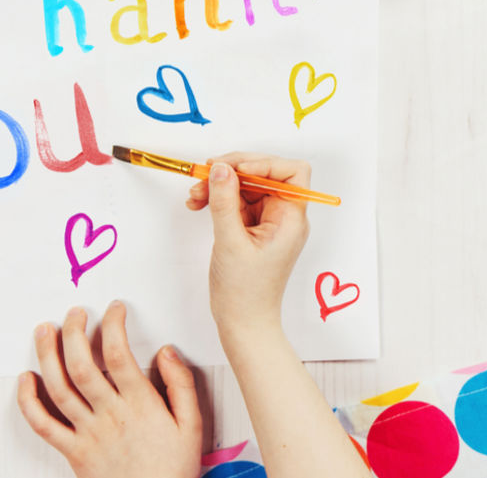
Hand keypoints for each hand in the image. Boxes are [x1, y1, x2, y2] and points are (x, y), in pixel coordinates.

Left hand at [17, 301, 201, 477]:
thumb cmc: (172, 470)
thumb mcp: (192, 426)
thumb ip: (181, 385)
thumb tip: (167, 351)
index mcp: (140, 405)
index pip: (118, 354)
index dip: (113, 324)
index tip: (114, 310)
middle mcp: (110, 415)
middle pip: (82, 364)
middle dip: (74, 331)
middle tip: (74, 313)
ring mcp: (87, 433)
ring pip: (59, 387)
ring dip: (47, 354)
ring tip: (45, 330)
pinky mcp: (73, 451)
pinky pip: (43, 424)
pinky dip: (28, 400)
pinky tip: (26, 379)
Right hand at [185, 153, 311, 335]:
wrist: (243, 323)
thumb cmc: (245, 292)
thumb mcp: (230, 241)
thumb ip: (224, 201)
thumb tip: (222, 168)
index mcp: (291, 219)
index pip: (291, 173)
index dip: (264, 163)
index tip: (235, 169)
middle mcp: (284, 216)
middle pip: (264, 174)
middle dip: (233, 172)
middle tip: (205, 174)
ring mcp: (268, 222)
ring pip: (246, 186)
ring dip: (220, 185)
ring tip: (194, 195)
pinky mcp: (253, 228)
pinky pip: (237, 202)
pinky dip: (218, 199)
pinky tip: (198, 204)